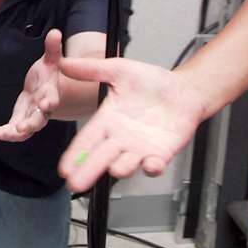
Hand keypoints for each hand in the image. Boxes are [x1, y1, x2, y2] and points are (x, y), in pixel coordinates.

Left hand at [0, 28, 63, 141]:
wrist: (43, 88)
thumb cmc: (46, 75)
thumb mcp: (49, 60)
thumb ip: (52, 48)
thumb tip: (55, 32)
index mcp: (49, 94)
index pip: (51, 99)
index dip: (49, 102)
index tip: (46, 104)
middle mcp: (41, 110)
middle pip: (39, 120)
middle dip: (31, 124)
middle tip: (23, 128)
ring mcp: (29, 118)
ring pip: (23, 132)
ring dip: (11, 134)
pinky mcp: (18, 122)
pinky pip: (8, 131)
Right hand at [56, 57, 208, 191]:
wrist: (184, 89)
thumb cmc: (152, 81)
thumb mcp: (119, 70)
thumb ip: (92, 69)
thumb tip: (64, 64)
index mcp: (108, 120)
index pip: (86, 141)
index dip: (74, 154)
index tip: (64, 168)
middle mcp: (121, 138)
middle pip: (100, 158)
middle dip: (88, 171)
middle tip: (76, 183)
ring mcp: (140, 148)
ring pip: (126, 164)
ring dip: (121, 168)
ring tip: (115, 168)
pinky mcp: (161, 153)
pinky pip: (154, 165)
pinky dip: (152, 167)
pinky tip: (149, 164)